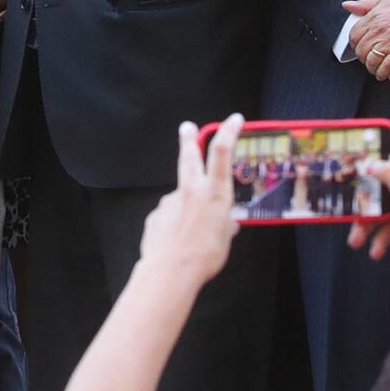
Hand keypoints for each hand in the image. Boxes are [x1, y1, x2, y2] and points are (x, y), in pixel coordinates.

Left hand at [138, 115, 242, 289]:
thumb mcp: (225, 240)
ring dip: (186, 207)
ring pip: (181, 196)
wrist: (170, 271)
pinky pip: (169, 216)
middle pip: (189, 156)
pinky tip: (176, 242)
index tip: (234, 119)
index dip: (228, 132)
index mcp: (214, 193)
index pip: (222, 153)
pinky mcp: (156, 214)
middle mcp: (191, 190)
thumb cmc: (205, 256)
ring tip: (191, 234)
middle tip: (186, 126)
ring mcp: (170, 201)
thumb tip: (228, 224)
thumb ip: (225, 226)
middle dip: (188, 139)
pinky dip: (175, 225)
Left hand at [343, 0, 389, 76]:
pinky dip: (382, 73)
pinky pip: (385, 67)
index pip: (354, 35)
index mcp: (374, 16)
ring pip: (371, 60)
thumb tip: (347, 5)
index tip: (359, 47)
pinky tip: (383, 74)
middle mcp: (379, 29)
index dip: (354, 44)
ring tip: (375, 69)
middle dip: (362, 57)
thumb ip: (365, 4)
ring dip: (371, 67)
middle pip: (361, 50)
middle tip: (367, 59)